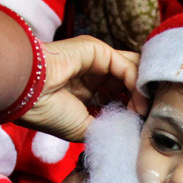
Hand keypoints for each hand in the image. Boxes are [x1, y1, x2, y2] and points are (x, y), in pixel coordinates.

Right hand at [21, 36, 145, 140]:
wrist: (31, 94)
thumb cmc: (51, 114)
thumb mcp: (87, 129)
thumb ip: (111, 126)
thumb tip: (135, 131)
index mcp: (88, 96)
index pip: (120, 100)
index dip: (135, 112)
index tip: (144, 129)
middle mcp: (94, 77)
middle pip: (129, 84)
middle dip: (143, 102)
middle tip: (151, 119)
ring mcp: (96, 62)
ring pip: (131, 72)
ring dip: (143, 93)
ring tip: (146, 112)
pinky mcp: (98, 51)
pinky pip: (127, 66)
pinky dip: (137, 84)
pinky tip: (139, 102)